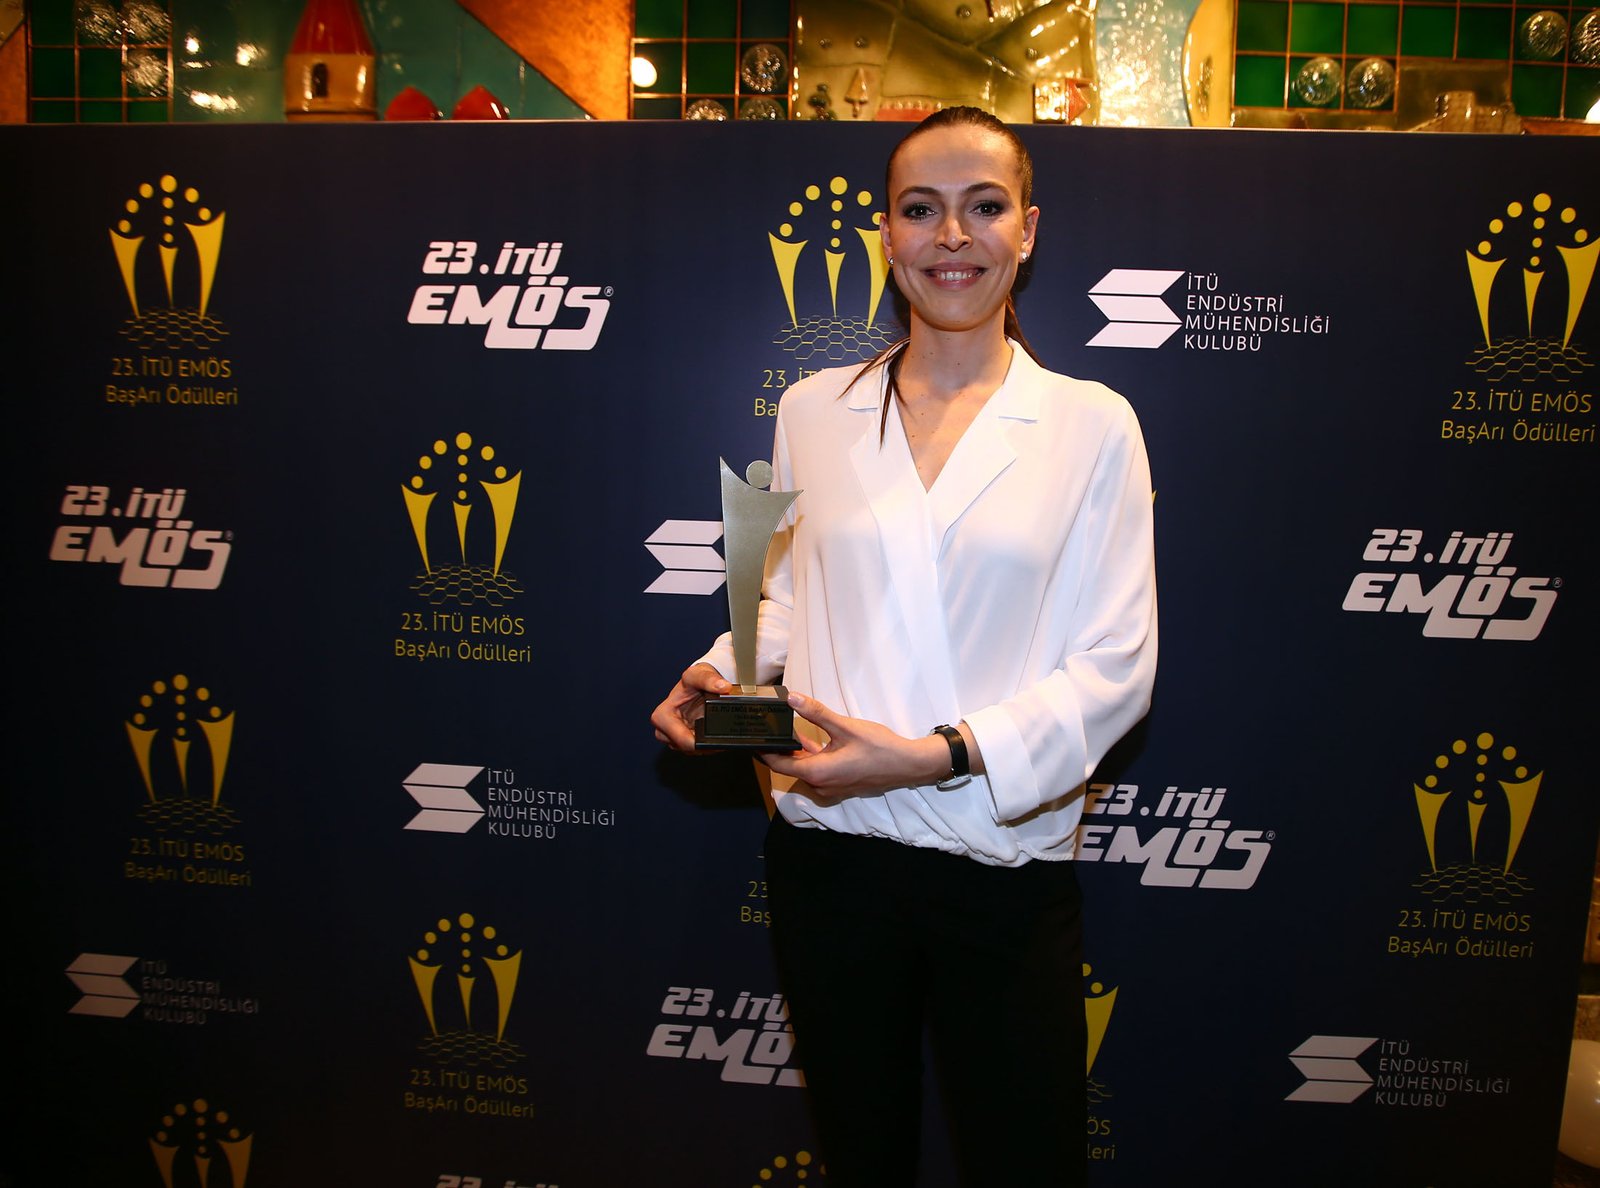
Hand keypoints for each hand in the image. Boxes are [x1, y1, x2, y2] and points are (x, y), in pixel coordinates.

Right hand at [651, 663, 732, 751]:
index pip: (681, 740)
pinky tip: (716, 737)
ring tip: (719, 734)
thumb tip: (723, 687)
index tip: (715, 738)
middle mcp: (663, 728)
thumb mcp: (698, 675)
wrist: (697, 683)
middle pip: (686, 748)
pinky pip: (695, 749)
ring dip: (706, 746)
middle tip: (719, 737)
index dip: (699, 742)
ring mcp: (672, 736)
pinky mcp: (682, 740)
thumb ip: (710, 679)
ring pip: (691, 751)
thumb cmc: (692, 680)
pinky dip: (706, 745)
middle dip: (703, 745)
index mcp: (662, 715)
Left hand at [759, 692, 951, 804]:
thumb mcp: (845, 726)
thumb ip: (816, 713)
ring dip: (796, 753)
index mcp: (817, 773)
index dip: (763, 751)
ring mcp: (831, 788)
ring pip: (804, 770)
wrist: (908, 765)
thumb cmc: (878, 747)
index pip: (778, 764)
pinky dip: (811, 758)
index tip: (752, 738)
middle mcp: (820, 785)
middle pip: (789, 768)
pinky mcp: (840, 785)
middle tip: (767, 728)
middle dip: (778, 749)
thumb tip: (790, 698)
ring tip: (784, 730)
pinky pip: (818, 772)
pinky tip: (810, 741)